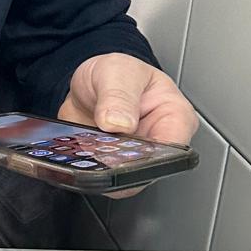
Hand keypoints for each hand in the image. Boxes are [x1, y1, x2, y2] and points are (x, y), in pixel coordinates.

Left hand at [58, 53, 198, 199]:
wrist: (87, 83)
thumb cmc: (116, 73)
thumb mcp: (117, 72)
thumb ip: (119, 95)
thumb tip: (120, 122)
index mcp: (174, 116)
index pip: (174, 148)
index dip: (150, 156)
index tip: (123, 151)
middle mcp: (159, 141)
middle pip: (148, 169)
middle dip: (120, 165)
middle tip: (98, 149)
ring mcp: (135, 156)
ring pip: (123, 179)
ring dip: (100, 168)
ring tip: (85, 147)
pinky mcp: (112, 165)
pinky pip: (102, 178)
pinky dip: (87, 168)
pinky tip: (76, 154)